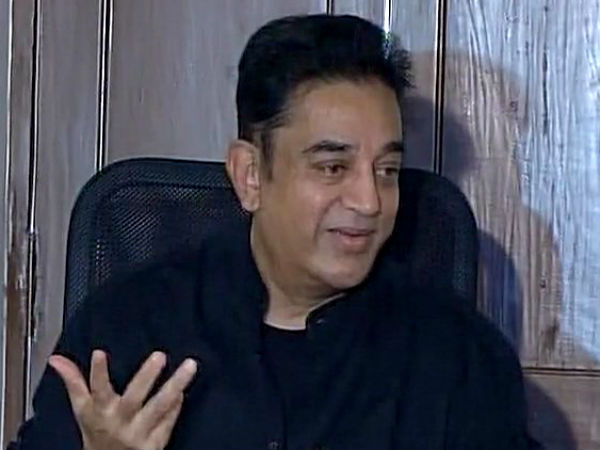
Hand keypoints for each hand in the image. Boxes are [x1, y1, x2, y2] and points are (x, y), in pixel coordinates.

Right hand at [48, 350, 197, 449]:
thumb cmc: (97, 433)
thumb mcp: (83, 409)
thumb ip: (74, 382)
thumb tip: (56, 359)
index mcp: (100, 411)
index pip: (96, 390)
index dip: (97, 373)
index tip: (99, 353)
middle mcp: (119, 422)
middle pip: (133, 398)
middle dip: (146, 377)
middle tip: (160, 355)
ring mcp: (138, 434)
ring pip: (159, 408)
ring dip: (175, 386)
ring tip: (190, 365)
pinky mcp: (154, 445)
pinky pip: (167, 423)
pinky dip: (175, 407)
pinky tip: (182, 392)